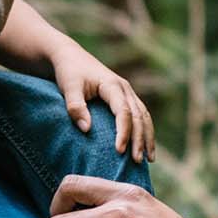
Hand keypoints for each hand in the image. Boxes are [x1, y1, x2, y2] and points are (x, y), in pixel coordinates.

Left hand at [50, 46, 154, 161]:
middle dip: (140, 139)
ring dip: (147, 137)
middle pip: (139, 116)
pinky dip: (145, 131)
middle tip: (137, 161)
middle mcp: (124, 88)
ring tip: (149, 159)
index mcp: (112, 85)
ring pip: (144, 116)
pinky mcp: (124, 97)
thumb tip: (87, 129)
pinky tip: (145, 146)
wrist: (69, 56)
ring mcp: (127, 92)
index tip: (119, 151)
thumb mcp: (68, 87)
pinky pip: (140, 115)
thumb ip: (76, 107)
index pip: (123, 111)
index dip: (123, 132)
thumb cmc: (68, 72)